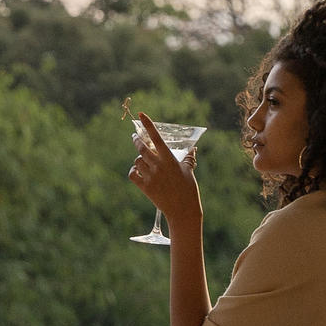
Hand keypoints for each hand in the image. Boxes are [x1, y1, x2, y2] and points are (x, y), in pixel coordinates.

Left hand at [124, 101, 201, 227]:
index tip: (141, 115)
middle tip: (135, 137)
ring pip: (137, 161)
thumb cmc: (188, 190)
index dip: (148, 125)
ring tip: (144, 161)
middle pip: (142, 148)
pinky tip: (138, 171)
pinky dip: (134, 171)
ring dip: (139, 159)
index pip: (157, 138)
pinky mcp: (145, 187)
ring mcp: (150, 177)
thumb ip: (188, 158)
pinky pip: (133, 174)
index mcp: (170, 159)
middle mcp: (158, 166)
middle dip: (137, 140)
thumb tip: (193, 149)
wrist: (183, 210)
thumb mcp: (189, 171)